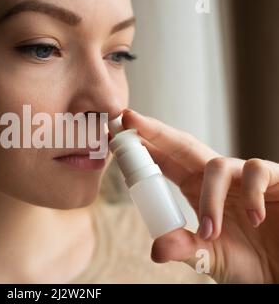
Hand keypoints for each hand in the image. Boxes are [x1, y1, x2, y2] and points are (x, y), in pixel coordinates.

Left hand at [122, 109, 278, 282]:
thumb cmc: (252, 261)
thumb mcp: (210, 258)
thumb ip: (185, 249)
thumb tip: (156, 249)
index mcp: (196, 189)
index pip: (163, 162)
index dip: (142, 148)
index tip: (115, 135)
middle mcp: (216, 177)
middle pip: (181, 145)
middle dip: (154, 130)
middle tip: (127, 117)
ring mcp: (243, 175)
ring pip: (216, 165)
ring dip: (209, 200)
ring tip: (211, 232)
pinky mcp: (272, 177)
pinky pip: (255, 172)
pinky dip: (250, 196)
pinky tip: (254, 219)